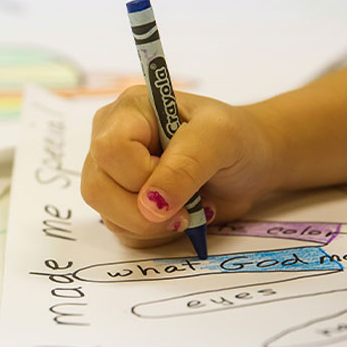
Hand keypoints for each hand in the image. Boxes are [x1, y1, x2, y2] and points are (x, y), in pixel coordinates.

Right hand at [81, 86, 277, 247]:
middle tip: (186, 207)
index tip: (182, 179)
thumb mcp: (220, 139)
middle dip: (144, 210)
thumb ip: (185, 166)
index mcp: (129, 111)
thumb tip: (151, 204)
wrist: (250, 165)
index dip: (141, 175)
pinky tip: (178, 216)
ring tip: (187, 209)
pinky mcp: (120, 203)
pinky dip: (154, 234)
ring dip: (152, 225)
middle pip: (97, 188)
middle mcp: (110, 139)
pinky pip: (121, 231)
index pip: (109, 150)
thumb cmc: (236, 139)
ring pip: (105, 214)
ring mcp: (112, 174)